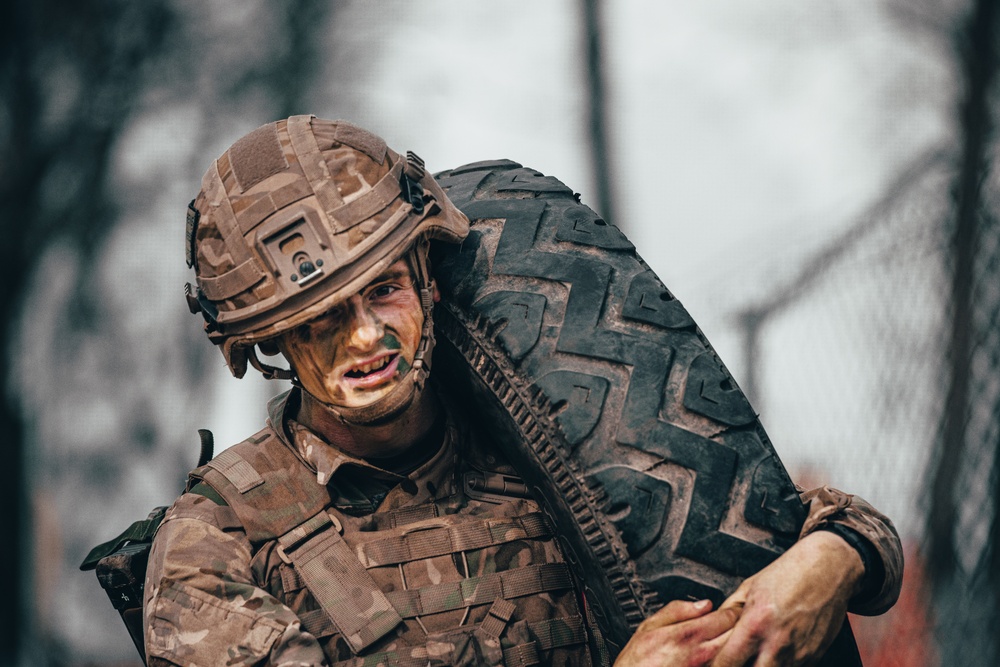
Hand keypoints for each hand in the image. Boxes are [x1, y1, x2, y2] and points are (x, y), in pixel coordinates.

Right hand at [614, 599, 739, 666]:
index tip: (731, 609)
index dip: (731, 610)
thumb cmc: (637, 661)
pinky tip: (718, 655)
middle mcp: (703, 654)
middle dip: (738, 626)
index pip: (727, 616)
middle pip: (737, 634)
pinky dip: (727, 659)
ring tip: (725, 639)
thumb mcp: (649, 626)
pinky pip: (725, 664)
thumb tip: (704, 604)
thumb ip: (677, 610)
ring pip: (735, 652)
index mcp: (689, 635)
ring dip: (734, 643)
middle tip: (733, 623)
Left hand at [711, 530, 864, 665]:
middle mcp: (777, 643)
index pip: (727, 662)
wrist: (828, 568)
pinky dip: (780, 663)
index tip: (716, 662)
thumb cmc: (790, 573)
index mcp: (756, 623)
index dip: (717, 665)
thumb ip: (729, 612)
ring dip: (762, 666)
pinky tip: (778, 648)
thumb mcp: (749, 587)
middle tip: (738, 658)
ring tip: (760, 650)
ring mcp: (798, 654)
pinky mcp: (813, 657)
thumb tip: (715, 629)